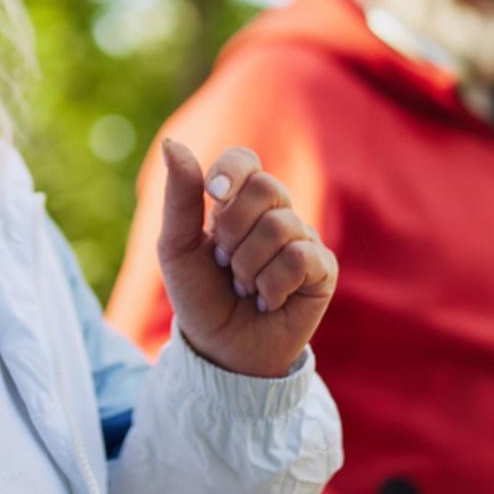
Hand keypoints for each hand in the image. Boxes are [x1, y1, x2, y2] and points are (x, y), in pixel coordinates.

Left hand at [155, 140, 336, 377]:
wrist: (221, 349)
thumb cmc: (199, 296)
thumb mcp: (177, 248)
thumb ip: (179, 197)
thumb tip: (171, 143)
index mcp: (239, 202)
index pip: (245, 160)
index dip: (232, 172)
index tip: (214, 195)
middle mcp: (276, 214)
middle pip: (266, 188)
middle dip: (233, 231)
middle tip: (225, 263)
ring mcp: (303, 239)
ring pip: (280, 227)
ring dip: (248, 266)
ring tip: (245, 287)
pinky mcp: (323, 270)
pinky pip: (299, 258)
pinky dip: (272, 285)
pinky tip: (269, 299)